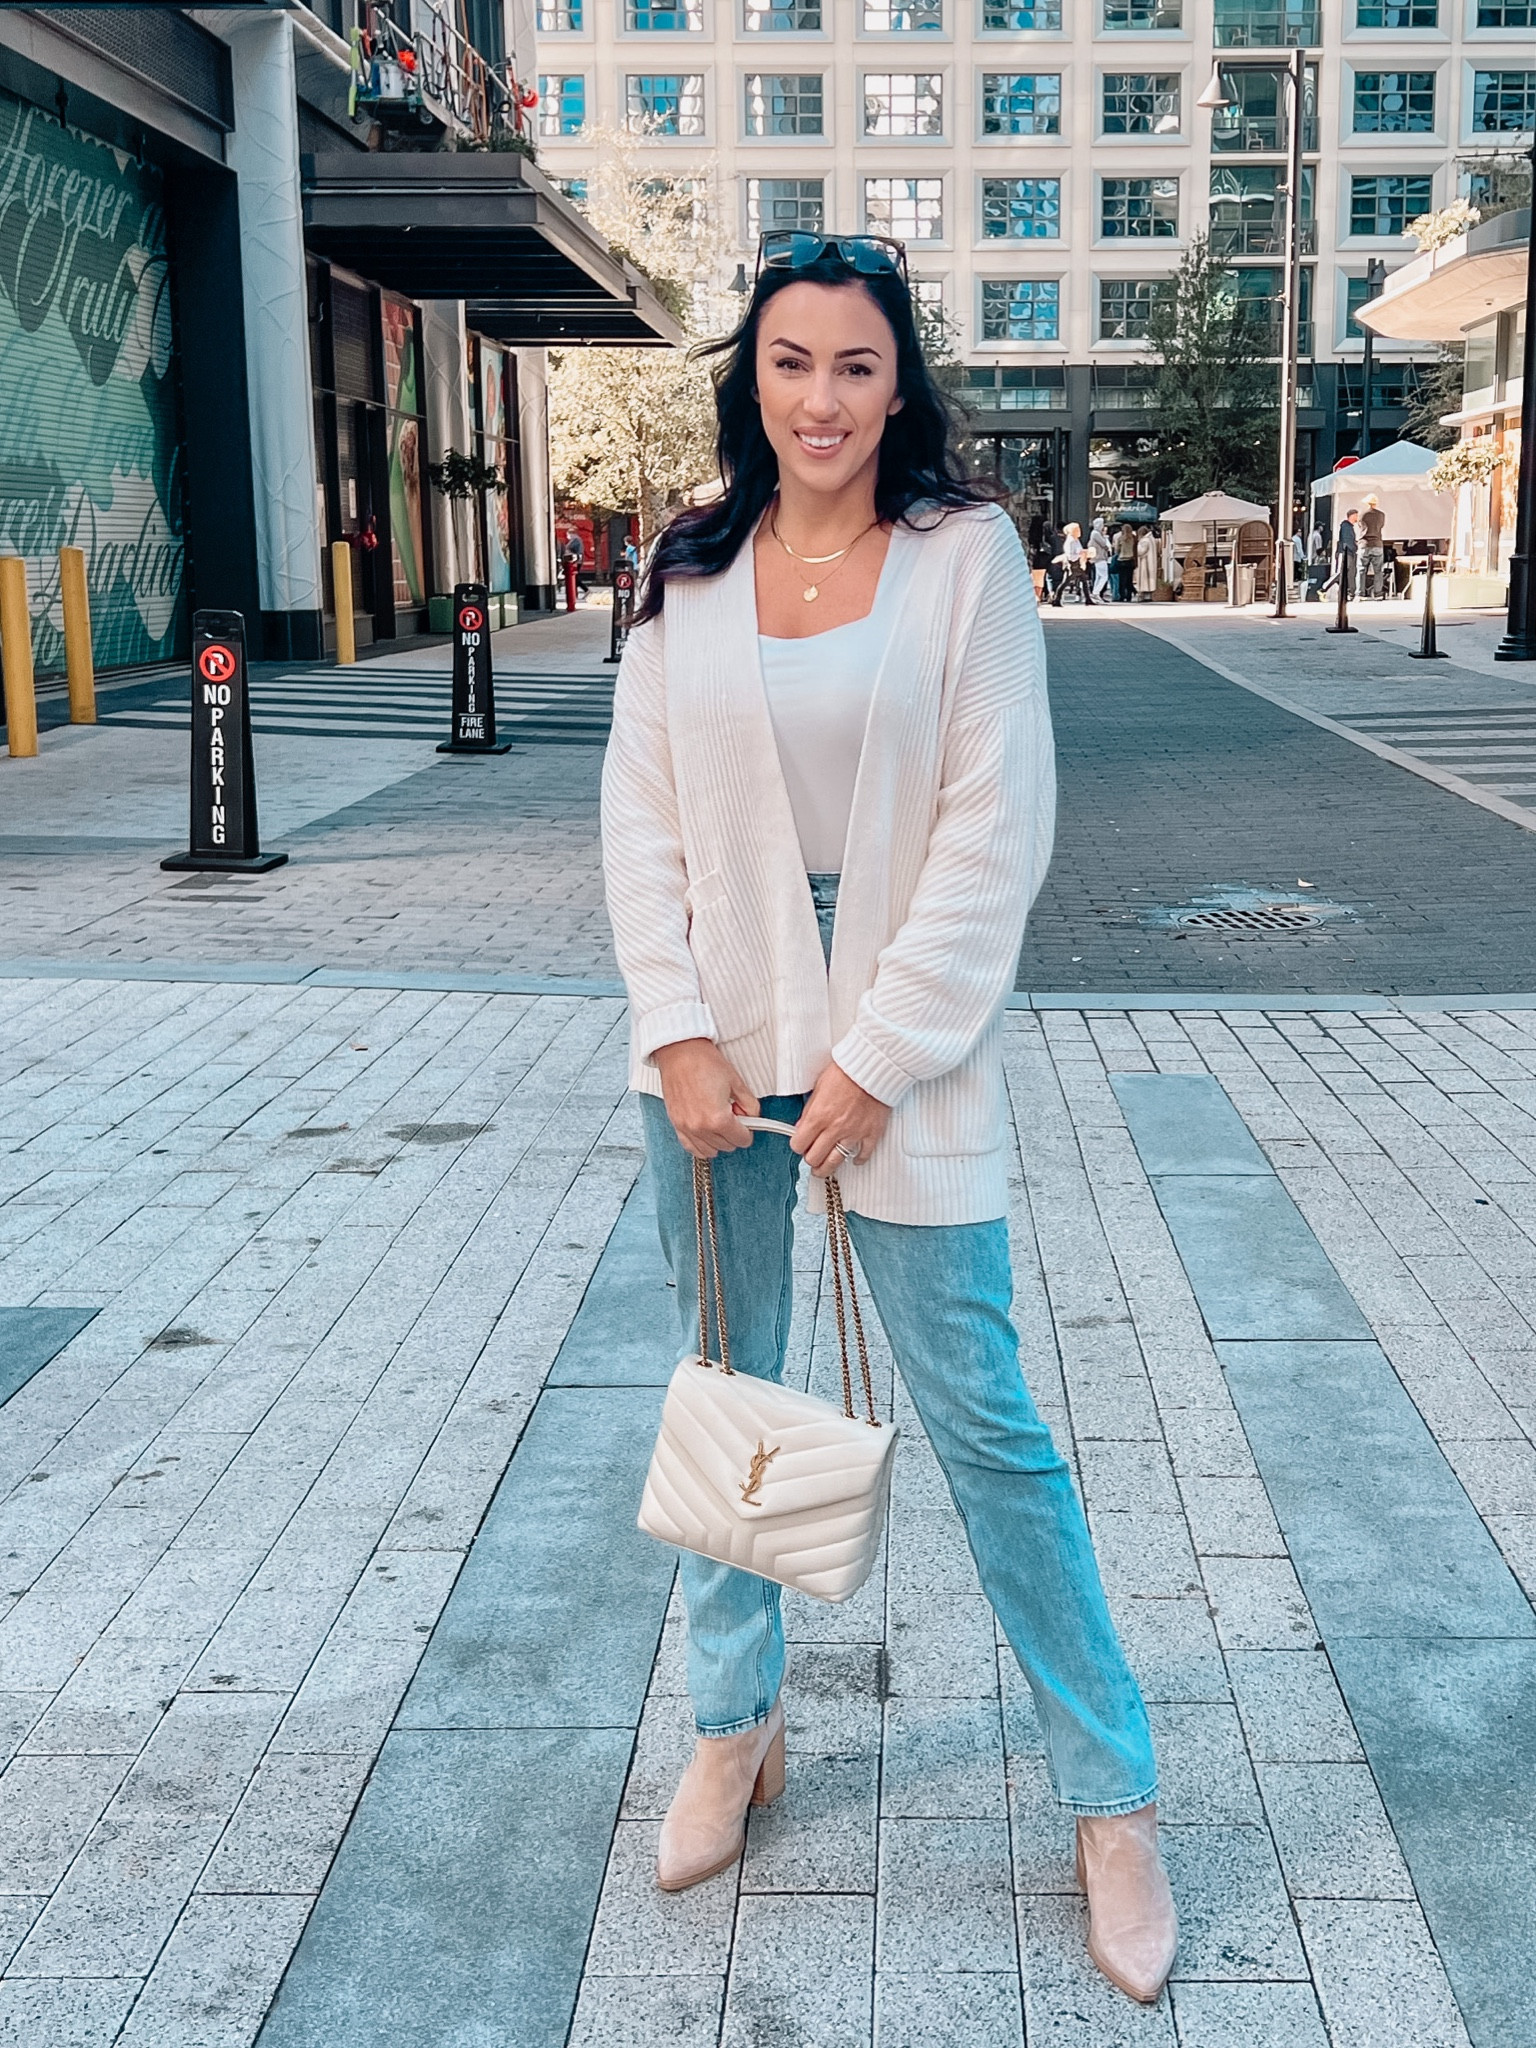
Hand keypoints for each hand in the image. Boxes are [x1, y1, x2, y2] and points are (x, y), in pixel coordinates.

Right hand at [654, 1039, 759, 1159]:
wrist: (680, 1052)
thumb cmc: (704, 1062)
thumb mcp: (736, 1082)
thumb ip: (750, 1105)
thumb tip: (752, 1117)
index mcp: (717, 1118)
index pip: (742, 1140)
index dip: (749, 1130)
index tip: (748, 1122)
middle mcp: (700, 1127)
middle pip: (727, 1146)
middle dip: (734, 1133)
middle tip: (733, 1114)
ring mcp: (686, 1127)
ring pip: (710, 1150)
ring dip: (719, 1140)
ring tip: (719, 1121)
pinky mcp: (676, 1124)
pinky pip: (691, 1147)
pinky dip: (702, 1144)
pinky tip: (707, 1133)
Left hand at [792, 1062, 890, 1177]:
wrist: (874, 1066)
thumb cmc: (847, 1071)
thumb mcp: (819, 1086)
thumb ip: (809, 1110)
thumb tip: (802, 1126)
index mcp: (819, 1116)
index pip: (799, 1144)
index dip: (797, 1145)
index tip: (800, 1144)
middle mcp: (835, 1128)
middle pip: (814, 1158)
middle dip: (810, 1159)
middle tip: (811, 1157)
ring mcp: (854, 1133)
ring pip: (835, 1162)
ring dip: (826, 1168)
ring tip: (823, 1169)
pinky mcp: (871, 1134)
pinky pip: (863, 1155)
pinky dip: (858, 1159)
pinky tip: (854, 1158)